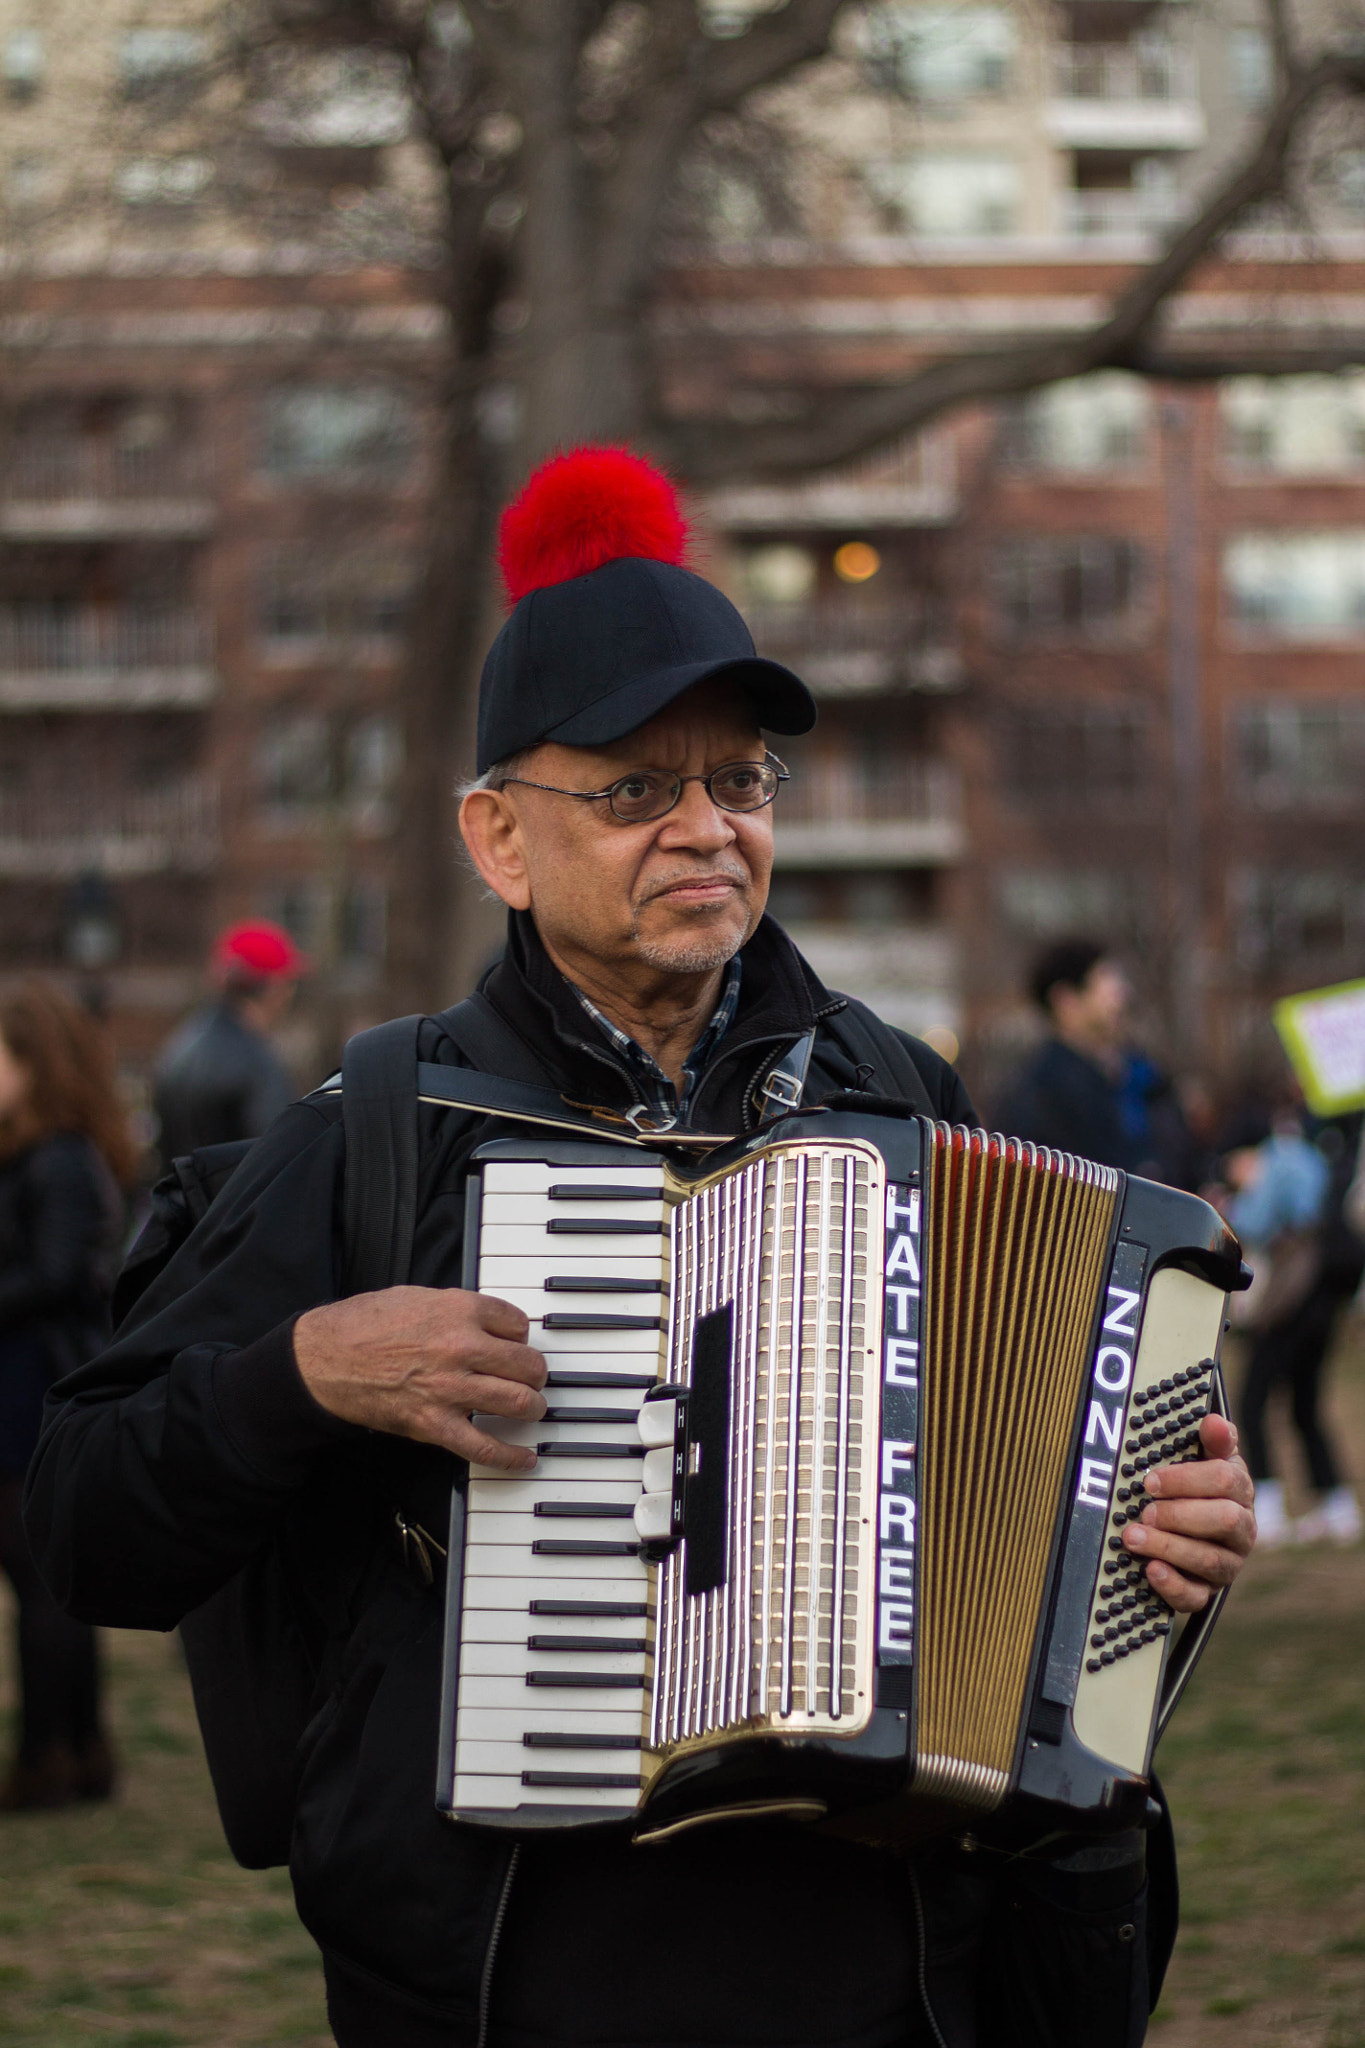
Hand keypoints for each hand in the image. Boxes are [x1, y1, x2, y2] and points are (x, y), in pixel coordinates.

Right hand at [293, 1286, 546, 1470]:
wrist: (323, 1360)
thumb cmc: (362, 1324)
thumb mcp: (416, 1296)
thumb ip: (456, 1307)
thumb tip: (486, 1321)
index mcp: (458, 1310)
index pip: (517, 1322)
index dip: (520, 1334)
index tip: (517, 1342)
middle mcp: (461, 1347)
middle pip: (527, 1363)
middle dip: (535, 1373)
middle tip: (532, 1377)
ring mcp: (450, 1389)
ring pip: (518, 1401)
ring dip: (532, 1407)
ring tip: (531, 1408)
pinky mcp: (433, 1424)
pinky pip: (484, 1446)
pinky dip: (511, 1456)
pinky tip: (525, 1457)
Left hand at [1122, 1413, 1255, 1613]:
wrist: (1193, 1532)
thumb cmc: (1197, 1488)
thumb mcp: (1205, 1459)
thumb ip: (1212, 1441)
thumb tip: (1213, 1420)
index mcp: (1241, 1492)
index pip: (1226, 1481)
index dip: (1187, 1479)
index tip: (1151, 1481)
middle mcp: (1242, 1530)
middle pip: (1223, 1521)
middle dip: (1180, 1514)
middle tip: (1145, 1510)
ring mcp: (1227, 1564)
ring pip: (1209, 1560)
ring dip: (1168, 1547)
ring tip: (1133, 1536)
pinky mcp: (1207, 1593)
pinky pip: (1196, 1597)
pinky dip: (1172, 1585)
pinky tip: (1151, 1569)